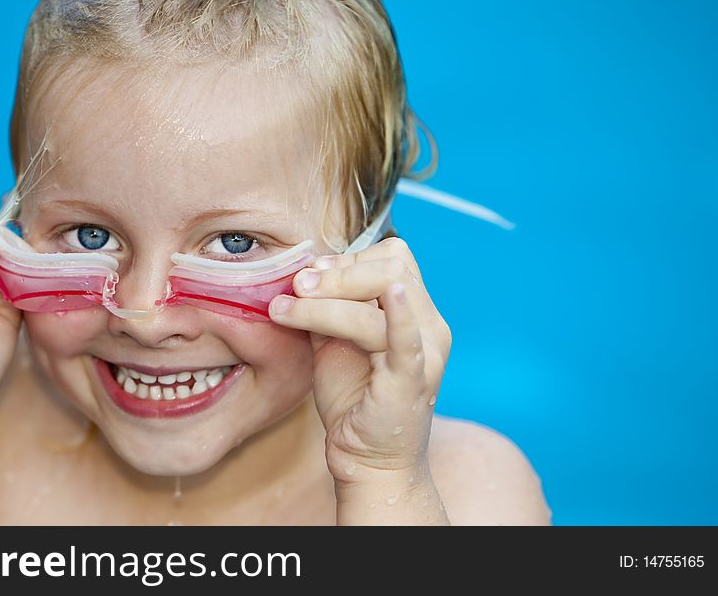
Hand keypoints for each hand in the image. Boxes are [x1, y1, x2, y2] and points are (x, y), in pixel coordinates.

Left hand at [268, 237, 451, 487]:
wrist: (368, 461)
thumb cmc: (354, 400)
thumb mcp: (335, 341)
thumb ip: (327, 307)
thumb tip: (302, 273)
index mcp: (417, 313)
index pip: (392, 257)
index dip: (349, 259)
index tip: (311, 276)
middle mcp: (431, 326)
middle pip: (391, 266)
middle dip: (336, 272)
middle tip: (296, 286)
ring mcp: (426, 352)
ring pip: (380, 297)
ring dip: (325, 299)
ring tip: (286, 308)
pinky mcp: (411, 380)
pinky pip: (407, 339)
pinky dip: (399, 314)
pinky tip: (391, 296)